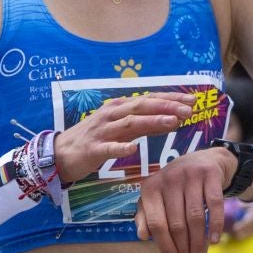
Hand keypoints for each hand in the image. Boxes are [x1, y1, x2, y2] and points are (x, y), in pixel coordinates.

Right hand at [55, 93, 196, 184]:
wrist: (60, 154)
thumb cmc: (94, 140)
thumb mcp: (121, 129)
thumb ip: (146, 125)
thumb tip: (173, 119)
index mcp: (119, 108)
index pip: (149, 99)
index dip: (171, 98)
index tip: (192, 99)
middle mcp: (112, 115)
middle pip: (142, 106)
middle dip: (167, 106)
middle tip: (189, 109)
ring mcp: (102, 131)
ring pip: (130, 124)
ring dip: (152, 121)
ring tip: (172, 122)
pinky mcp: (93, 149)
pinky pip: (108, 148)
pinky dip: (120, 147)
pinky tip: (133, 149)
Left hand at [135, 148, 233, 252]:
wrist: (204, 159)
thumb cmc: (176, 186)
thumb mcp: (157, 196)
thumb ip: (146, 215)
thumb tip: (142, 236)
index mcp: (150, 187)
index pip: (156, 222)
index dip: (164, 244)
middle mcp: (169, 178)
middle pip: (176, 223)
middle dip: (183, 246)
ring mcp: (190, 175)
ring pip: (195, 217)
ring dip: (198, 241)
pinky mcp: (210, 174)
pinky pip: (214, 205)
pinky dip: (215, 226)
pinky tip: (214, 241)